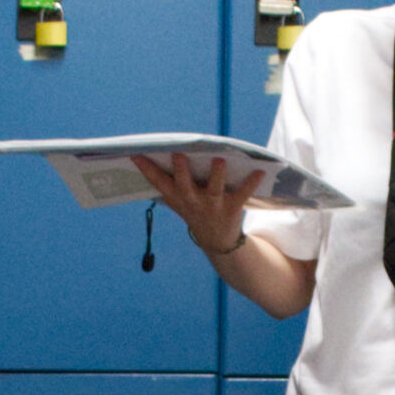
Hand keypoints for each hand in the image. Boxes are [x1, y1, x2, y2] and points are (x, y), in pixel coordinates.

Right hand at [130, 153, 263, 259]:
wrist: (216, 241)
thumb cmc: (194, 210)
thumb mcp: (176, 200)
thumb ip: (163, 182)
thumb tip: (144, 159)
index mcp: (178, 197)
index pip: (158, 182)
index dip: (146, 169)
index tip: (135, 154)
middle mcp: (193, 201)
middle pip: (185, 185)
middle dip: (182, 171)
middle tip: (179, 155)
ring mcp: (212, 206)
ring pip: (214, 189)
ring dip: (216, 175)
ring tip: (218, 160)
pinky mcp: (232, 208)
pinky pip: (242, 194)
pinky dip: (251, 184)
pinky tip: (258, 171)